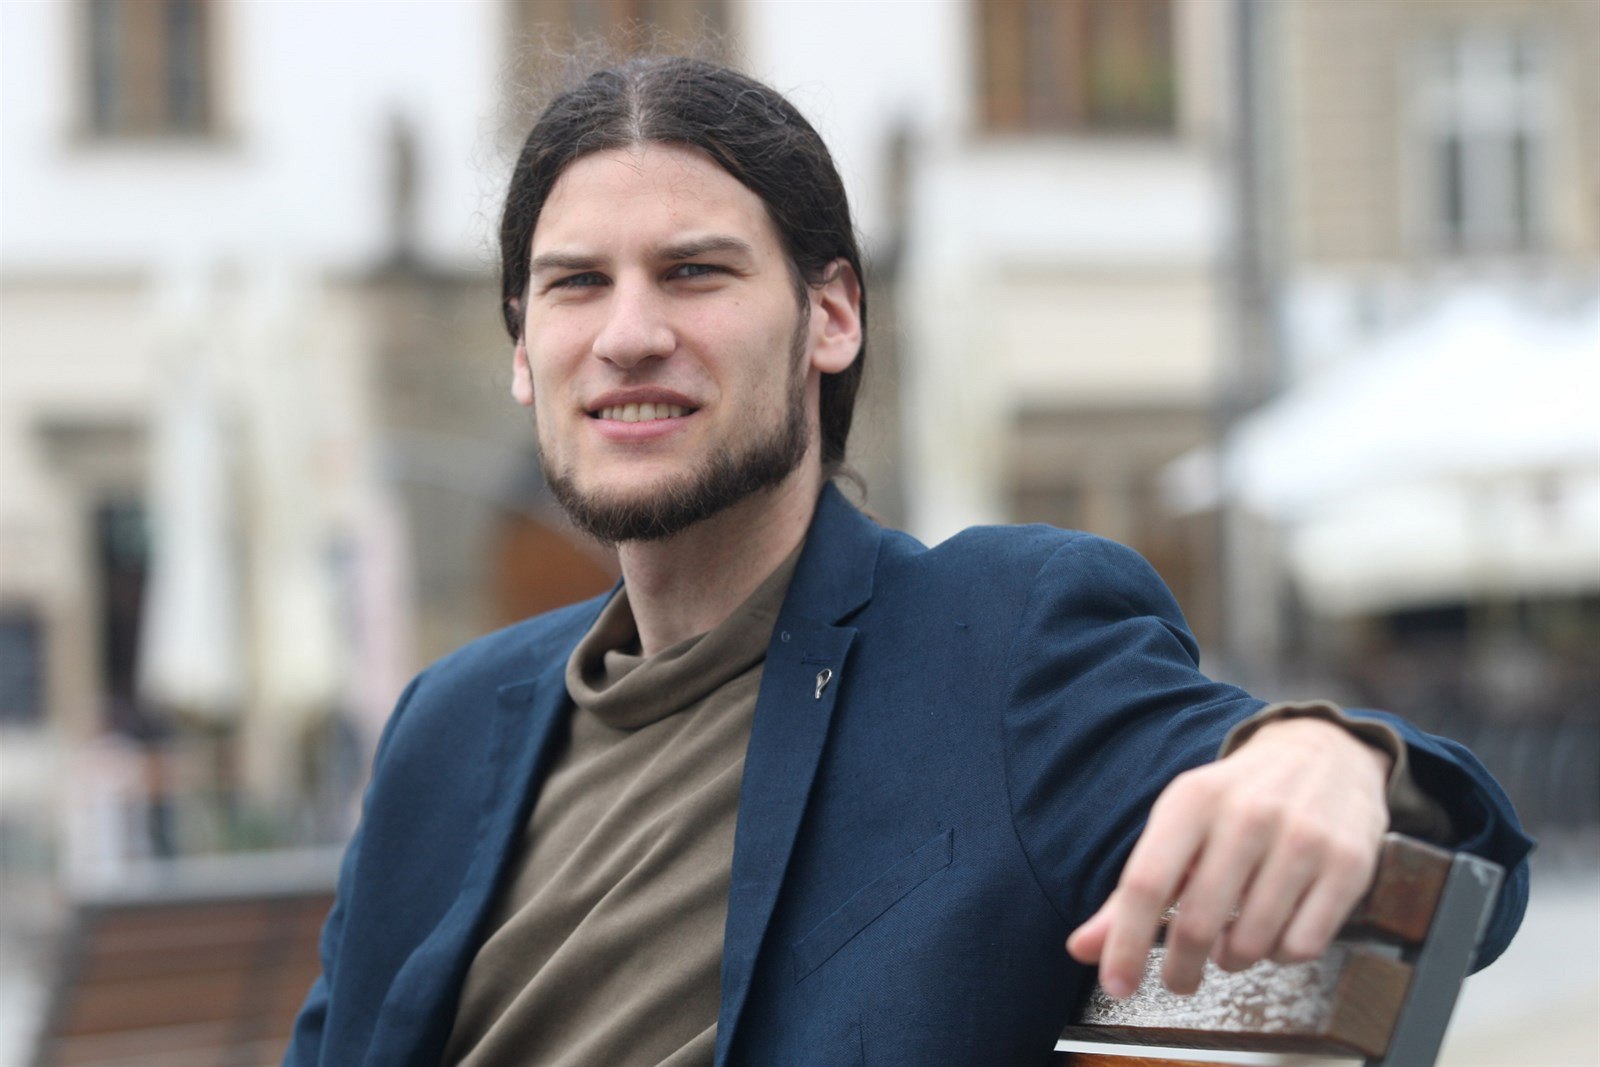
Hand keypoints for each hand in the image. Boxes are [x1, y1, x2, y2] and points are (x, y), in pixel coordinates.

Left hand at [1065, 717, 1390, 996]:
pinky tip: (1274, 930)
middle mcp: (1247, 814)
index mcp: (1192, 799)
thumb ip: (1131, 892)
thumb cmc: (1236, 800)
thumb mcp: (1178, 826)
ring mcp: (1302, 838)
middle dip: (1181, 969)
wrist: (1324, 753)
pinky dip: (1280, 955)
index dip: (1125, 942)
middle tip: (1178, 979)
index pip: (1147, 882)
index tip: (1116, 984)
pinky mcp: (1348, 864)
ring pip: (1252, 944)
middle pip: (1198, 923)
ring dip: (1233, 960)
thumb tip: (1081, 949)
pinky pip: (1302, 947)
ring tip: (1231, 942)